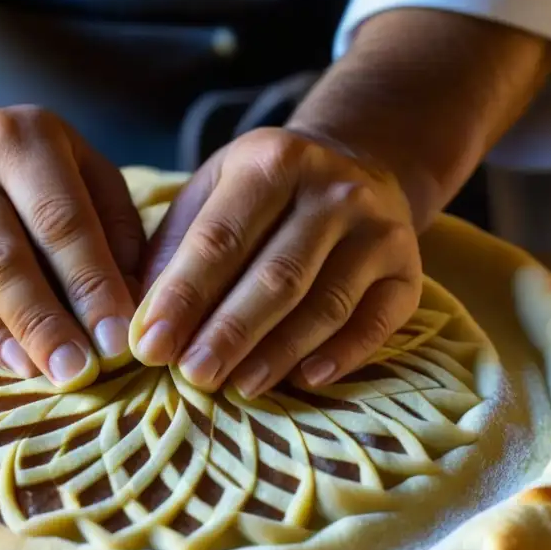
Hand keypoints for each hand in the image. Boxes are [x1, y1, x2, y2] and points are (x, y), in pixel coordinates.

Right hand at [0, 105, 143, 388]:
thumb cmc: (38, 184)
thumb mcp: (89, 180)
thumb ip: (117, 234)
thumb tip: (131, 306)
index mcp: (21, 138)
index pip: (61, 221)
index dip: (92, 286)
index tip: (118, 340)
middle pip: (2, 259)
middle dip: (44, 324)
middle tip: (76, 372)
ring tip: (35, 371)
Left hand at [131, 127, 422, 397]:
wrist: (360, 166)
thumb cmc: (264, 194)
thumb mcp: (212, 193)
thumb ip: (174, 249)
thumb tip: (141, 322)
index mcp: (272, 161)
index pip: (219, 239)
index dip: (182, 297)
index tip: (150, 347)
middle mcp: (333, 190)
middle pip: (276, 275)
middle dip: (229, 332)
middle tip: (192, 378)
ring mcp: (379, 230)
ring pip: (326, 304)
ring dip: (278, 353)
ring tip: (238, 387)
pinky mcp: (409, 270)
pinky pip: (376, 322)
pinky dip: (342, 356)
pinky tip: (305, 381)